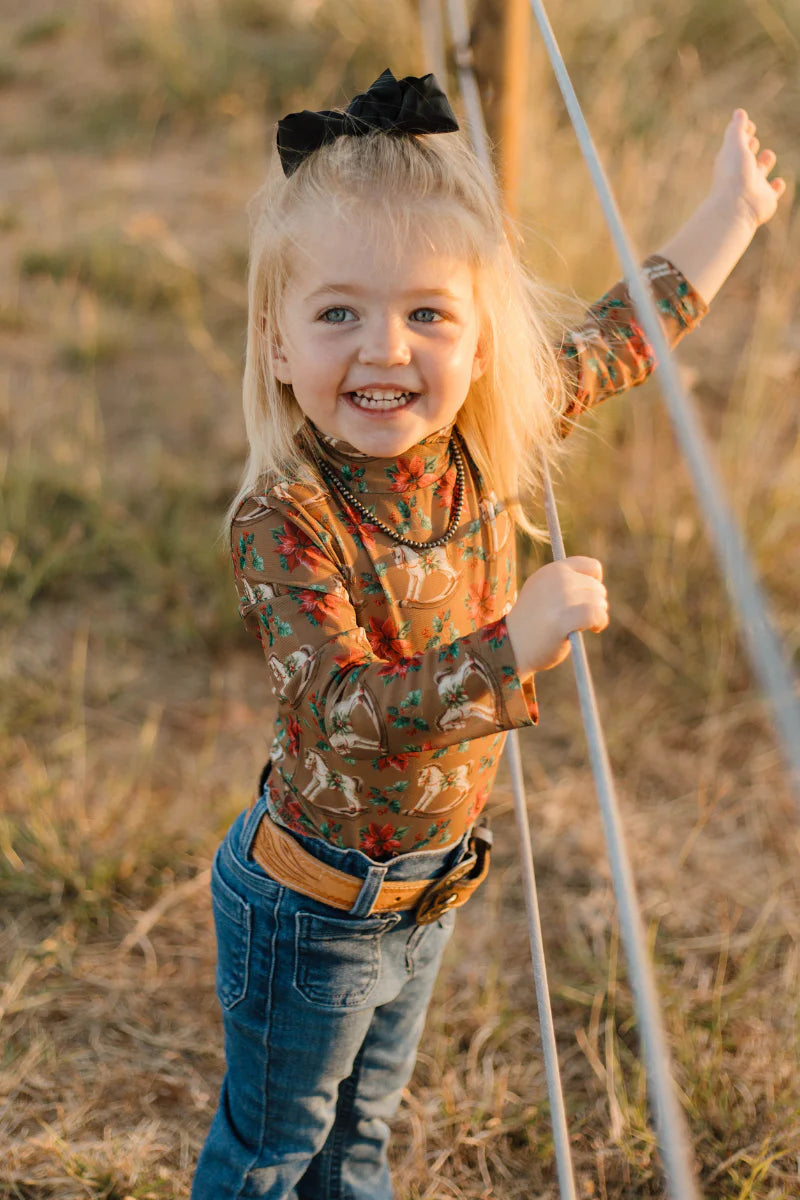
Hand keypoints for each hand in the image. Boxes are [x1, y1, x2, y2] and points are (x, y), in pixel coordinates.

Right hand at [504, 556, 608, 675]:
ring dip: (599, 615)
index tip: (587, 597)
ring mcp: (561, 597)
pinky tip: (594, 629)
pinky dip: (600, 622)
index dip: (595, 583)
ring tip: (584, 625)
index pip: (591, 567)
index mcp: (552, 570)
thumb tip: (595, 582)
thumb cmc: (531, 622)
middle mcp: (558, 579)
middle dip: (595, 603)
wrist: (512, 646)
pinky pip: (597, 615)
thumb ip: (564, 583)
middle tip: (582, 617)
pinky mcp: (565, 618)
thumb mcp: (543, 592)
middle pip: (597, 587)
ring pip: (599, 602)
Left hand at [710, 109, 785, 230]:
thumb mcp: (735, 145)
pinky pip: (773, 192)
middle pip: (747, 157)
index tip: (749, 125)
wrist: (737, 207)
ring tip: (767, 156)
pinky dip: (777, 186)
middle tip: (752, 141)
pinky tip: (779, 183)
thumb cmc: (734, 174)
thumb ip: (737, 129)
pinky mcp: (766, 199)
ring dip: (765, 162)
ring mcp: (755, 186)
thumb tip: (739, 112)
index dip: (743, 133)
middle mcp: (742, 173)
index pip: (737, 143)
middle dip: (750, 147)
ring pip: (761, 172)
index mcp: (731, 160)